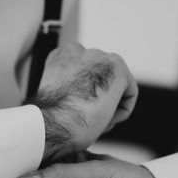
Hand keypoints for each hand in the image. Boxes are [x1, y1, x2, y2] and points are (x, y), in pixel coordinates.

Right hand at [28, 42, 137, 162]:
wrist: (48, 126)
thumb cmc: (49, 121)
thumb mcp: (54, 97)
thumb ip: (68, 89)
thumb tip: (81, 99)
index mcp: (60, 57)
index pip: (83, 77)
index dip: (81, 101)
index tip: (74, 115)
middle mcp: (80, 51)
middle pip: (100, 80)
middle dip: (98, 100)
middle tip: (86, 121)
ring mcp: (99, 57)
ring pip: (115, 87)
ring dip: (109, 107)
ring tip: (93, 123)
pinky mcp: (117, 69)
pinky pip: (129, 94)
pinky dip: (120, 112)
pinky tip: (104, 121)